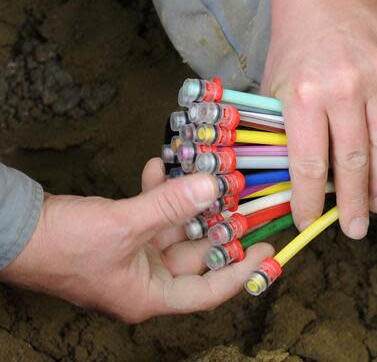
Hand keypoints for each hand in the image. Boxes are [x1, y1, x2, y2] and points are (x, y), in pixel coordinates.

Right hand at [0, 158, 272, 322]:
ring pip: (174, 230)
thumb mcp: (124, 224)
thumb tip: (215, 187)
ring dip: (187, 201)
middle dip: (217, 224)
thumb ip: (172, 205)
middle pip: (195, 255)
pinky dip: (157, 193)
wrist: (10, 230)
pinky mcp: (119, 235)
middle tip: (241, 198)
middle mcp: (145, 280)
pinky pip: (150, 215)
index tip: (266, 248)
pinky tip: (161, 165)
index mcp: (149, 295)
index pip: (209, 291)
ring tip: (204, 173)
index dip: (241, 270)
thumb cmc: (62, 245)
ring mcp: (131, 258)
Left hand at [261, 0, 376, 238]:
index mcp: (303, 97)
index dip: (310, 201)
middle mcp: (342, 92)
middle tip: (355, 229)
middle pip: (352, 163)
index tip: (310, 222)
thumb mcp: (274, 85)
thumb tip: (297, 176)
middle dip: (353, 203)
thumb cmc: (296, 40)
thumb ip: (284, 129)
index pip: (309, 165)